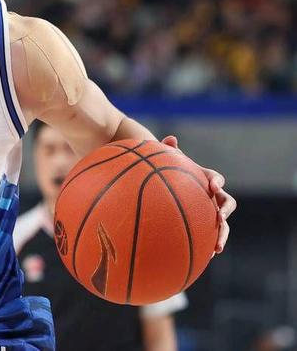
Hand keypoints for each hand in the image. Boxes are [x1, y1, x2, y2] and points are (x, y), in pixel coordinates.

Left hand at [161, 135, 235, 254]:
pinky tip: (205, 257)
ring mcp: (211, 212)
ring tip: (217, 247)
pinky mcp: (205, 225)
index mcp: (207, 179)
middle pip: (226, 203)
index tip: (213, 186)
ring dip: (223, 235)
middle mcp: (213, 197)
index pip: (217, 179)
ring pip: (223, 224)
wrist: (171, 187)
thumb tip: (170, 138)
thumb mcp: (170, 161)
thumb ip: (170, 151)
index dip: (217, 182)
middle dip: (225, 211)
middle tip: (219, 218)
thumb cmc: (171, 171)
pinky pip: (211, 235)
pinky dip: (210, 244)